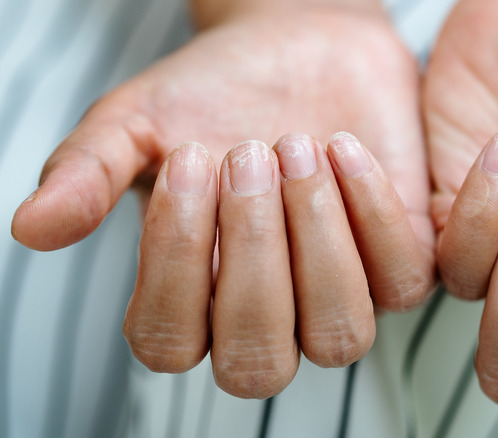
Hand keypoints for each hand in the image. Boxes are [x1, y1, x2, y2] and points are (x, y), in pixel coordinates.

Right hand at [12, 4, 433, 397]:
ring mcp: (339, 297)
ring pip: (340, 335)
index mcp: (195, 301)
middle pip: (258, 361)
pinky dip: (372, 211)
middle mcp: (269, 316)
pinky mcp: (399, 263)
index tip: (189, 161)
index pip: (170, 343)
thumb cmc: (217, 94)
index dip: (175, 264)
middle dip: (253, 256)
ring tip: (296, 146)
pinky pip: (402, 281)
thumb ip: (88, 174)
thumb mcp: (138, 123)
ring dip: (316, 242)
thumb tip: (31, 228)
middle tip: (246, 153)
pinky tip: (342, 146)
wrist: (299, 48)